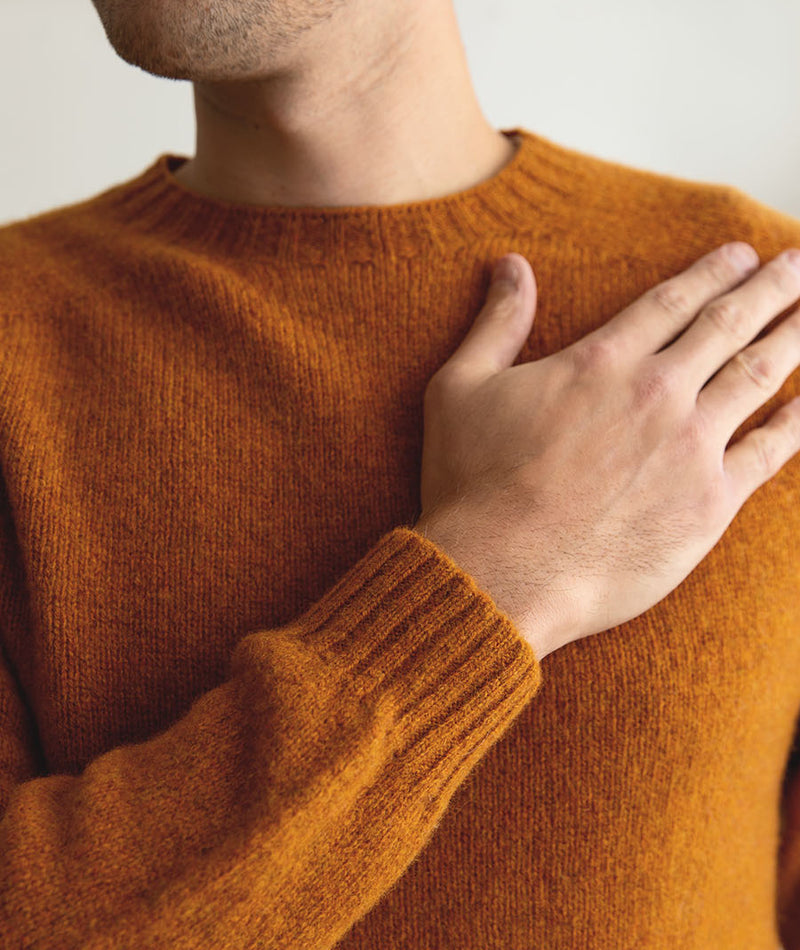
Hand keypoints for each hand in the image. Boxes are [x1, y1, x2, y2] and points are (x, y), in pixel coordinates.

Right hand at [415, 244, 799, 659]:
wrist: (503, 571)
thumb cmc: (472, 484)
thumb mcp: (460, 389)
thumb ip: (495, 324)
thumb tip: (510, 267)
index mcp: (601, 362)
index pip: (672, 302)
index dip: (712, 272)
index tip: (742, 255)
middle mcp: (656, 392)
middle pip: (727, 326)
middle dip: (769, 290)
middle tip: (797, 266)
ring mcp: (690, 447)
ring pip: (758, 376)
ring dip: (793, 338)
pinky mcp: (709, 502)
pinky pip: (770, 450)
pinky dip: (797, 421)